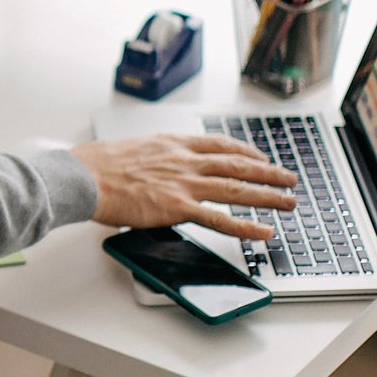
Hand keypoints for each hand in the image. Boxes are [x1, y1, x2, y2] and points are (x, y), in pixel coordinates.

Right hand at [69, 133, 297, 240]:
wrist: (86, 175)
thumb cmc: (100, 164)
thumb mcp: (135, 148)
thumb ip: (156, 156)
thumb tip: (159, 165)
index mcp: (175, 144)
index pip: (221, 145)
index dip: (246, 152)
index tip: (261, 158)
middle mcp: (186, 161)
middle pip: (238, 165)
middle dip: (269, 174)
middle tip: (290, 179)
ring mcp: (185, 184)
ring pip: (237, 189)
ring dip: (267, 197)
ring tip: (289, 203)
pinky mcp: (178, 208)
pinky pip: (219, 219)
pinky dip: (245, 226)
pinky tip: (263, 232)